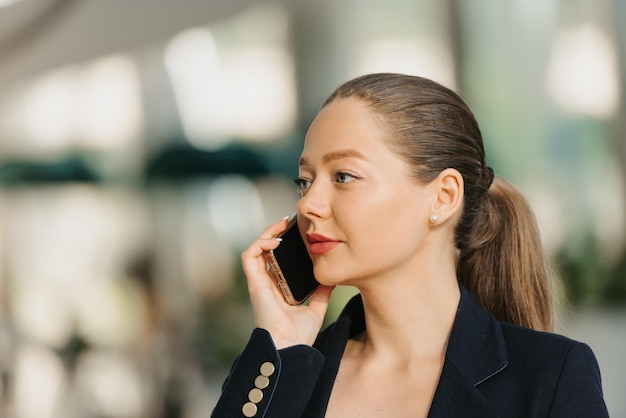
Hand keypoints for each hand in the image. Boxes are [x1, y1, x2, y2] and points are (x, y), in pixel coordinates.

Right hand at [241, 217, 333, 348]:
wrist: (291, 348)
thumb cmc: (300, 335)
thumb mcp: (316, 308)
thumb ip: (321, 293)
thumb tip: (333, 278)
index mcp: (278, 288)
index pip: (276, 259)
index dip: (283, 243)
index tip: (297, 231)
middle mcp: (266, 283)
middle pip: (266, 250)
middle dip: (275, 232)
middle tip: (290, 221)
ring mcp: (259, 283)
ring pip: (255, 249)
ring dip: (267, 233)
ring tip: (282, 224)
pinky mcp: (254, 283)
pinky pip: (249, 256)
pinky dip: (260, 244)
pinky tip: (276, 241)